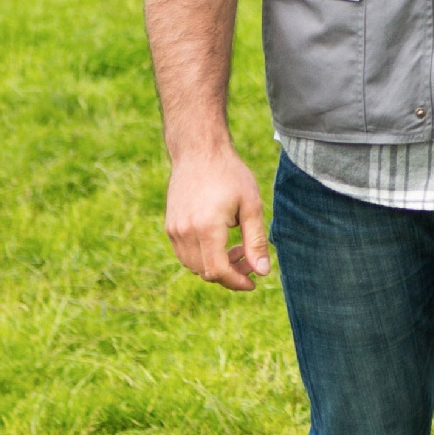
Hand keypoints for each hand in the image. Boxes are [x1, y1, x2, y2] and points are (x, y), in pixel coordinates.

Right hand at [166, 146, 271, 290]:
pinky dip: (203, 256)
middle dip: (230, 274)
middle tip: (250, 260)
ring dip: (216, 266)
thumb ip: (256, 241)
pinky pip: (185, 254)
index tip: (254, 283)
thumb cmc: (230, 174)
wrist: (199, 151)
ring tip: (238, 249)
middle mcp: (184, 232)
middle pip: (205, 272)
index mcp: (206, 228)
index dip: (236, 282)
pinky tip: (221, 241)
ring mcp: (173, 230)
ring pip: (193, 265)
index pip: (218, 271)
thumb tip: (263, 272)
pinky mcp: (170, 226)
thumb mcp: (251, 205)